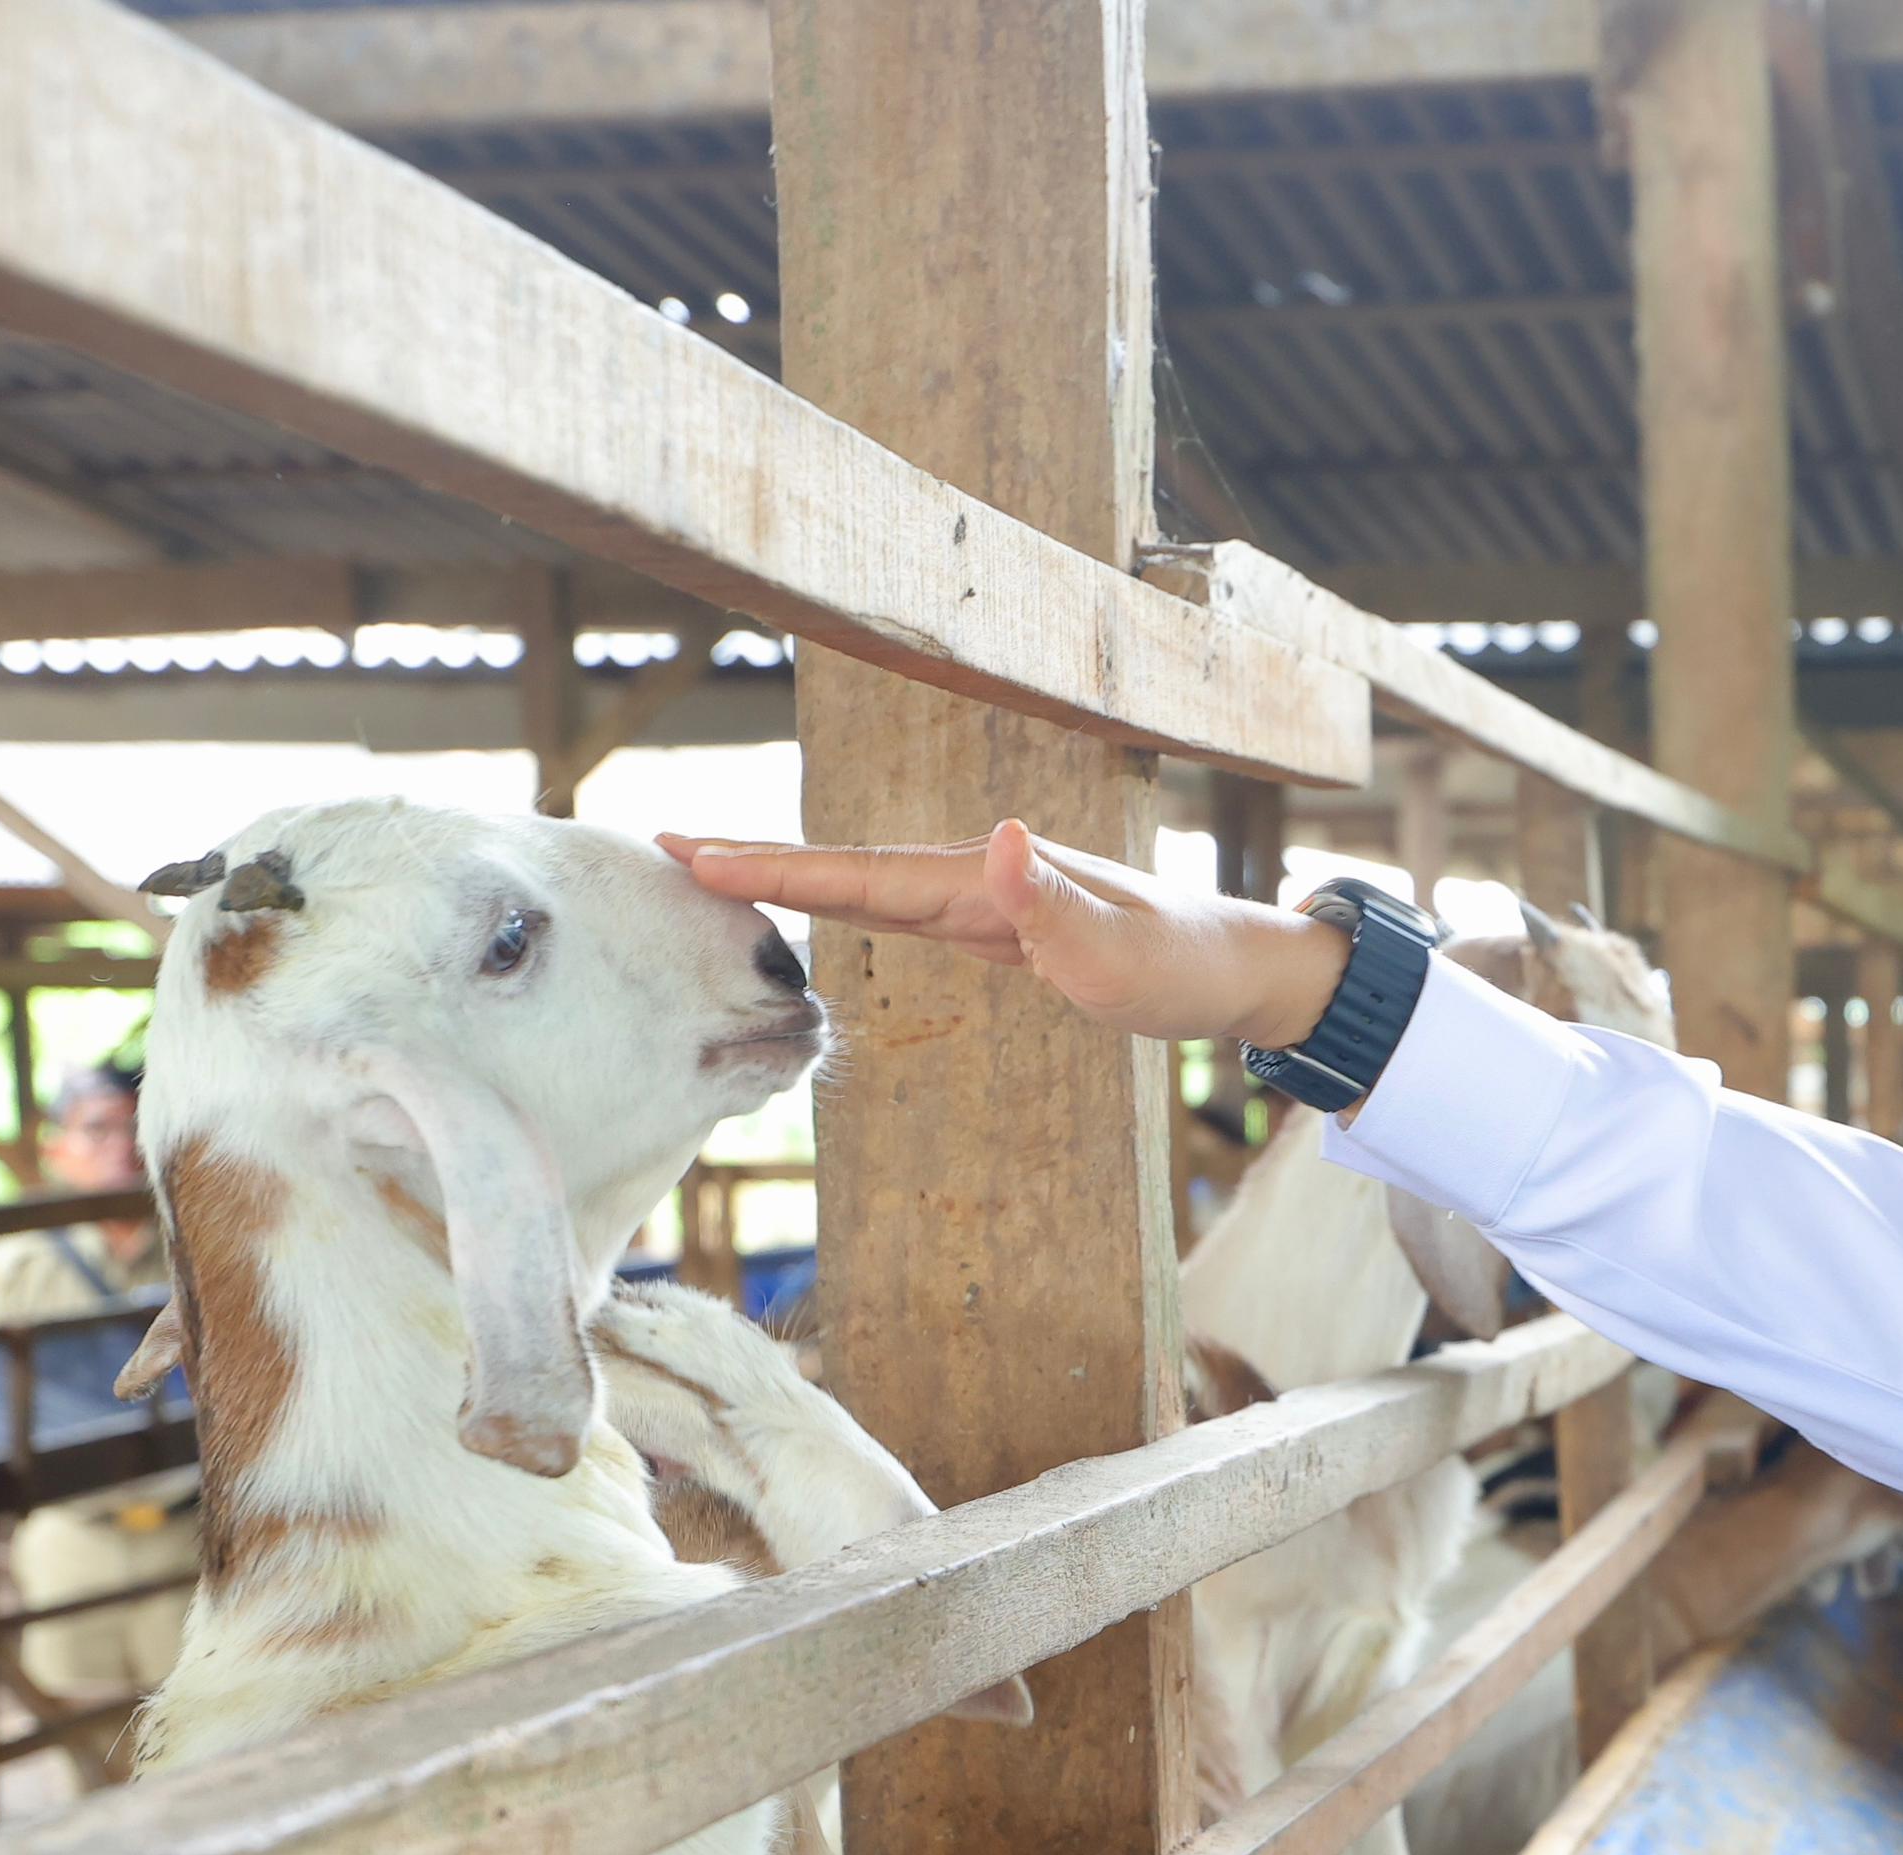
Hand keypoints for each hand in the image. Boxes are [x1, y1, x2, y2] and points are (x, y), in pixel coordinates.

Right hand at [662, 821, 1352, 1048]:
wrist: (1241, 968)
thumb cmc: (1184, 965)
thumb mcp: (1119, 951)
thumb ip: (1052, 903)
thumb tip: (994, 838)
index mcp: (991, 881)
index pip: (865, 875)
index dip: (780, 866)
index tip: (696, 855)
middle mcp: (979, 879)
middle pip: (848, 869)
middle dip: (757, 858)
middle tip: (661, 845)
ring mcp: (986, 902)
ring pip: (867, 888)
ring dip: (790, 877)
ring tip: (709, 868)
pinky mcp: (998, 930)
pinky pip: (900, 914)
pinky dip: (842, 904)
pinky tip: (811, 908)